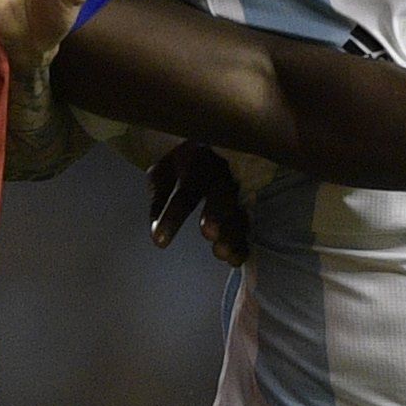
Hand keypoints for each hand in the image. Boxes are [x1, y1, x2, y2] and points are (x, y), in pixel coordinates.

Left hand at [147, 142, 250, 262]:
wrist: (212, 145)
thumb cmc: (183, 165)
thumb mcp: (164, 174)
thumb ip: (159, 199)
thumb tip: (156, 231)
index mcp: (196, 161)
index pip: (184, 190)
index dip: (172, 216)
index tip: (159, 241)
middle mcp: (222, 173)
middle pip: (222, 193)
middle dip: (216, 213)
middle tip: (209, 233)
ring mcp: (239, 188)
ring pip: (239, 209)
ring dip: (232, 232)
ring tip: (222, 253)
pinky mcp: (248, 204)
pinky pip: (248, 224)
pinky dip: (243, 243)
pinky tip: (235, 260)